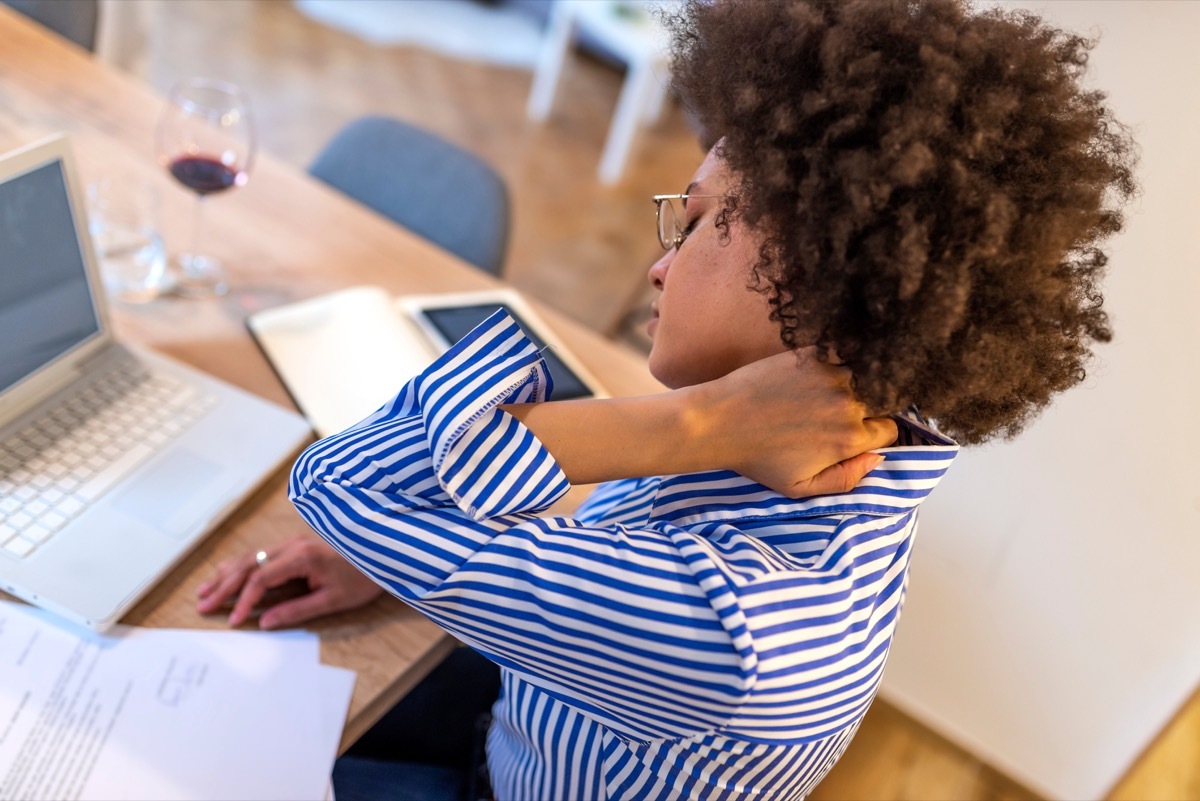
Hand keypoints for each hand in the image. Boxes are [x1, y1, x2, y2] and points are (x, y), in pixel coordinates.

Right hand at [196, 534, 382, 628]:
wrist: (383, 551)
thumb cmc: (362, 576)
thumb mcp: (332, 600)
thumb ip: (296, 610)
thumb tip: (264, 623)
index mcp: (302, 556)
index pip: (261, 578)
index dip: (243, 600)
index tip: (232, 620)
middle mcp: (293, 545)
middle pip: (249, 564)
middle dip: (224, 585)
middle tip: (203, 605)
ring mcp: (294, 542)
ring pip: (252, 557)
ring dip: (227, 574)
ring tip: (205, 591)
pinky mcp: (297, 544)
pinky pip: (262, 553)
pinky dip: (241, 565)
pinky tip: (226, 571)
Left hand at [696, 348, 898, 497]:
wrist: (719, 421)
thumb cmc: (757, 458)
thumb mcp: (800, 488)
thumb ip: (845, 480)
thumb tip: (876, 459)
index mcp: (848, 439)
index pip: (888, 431)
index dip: (875, 434)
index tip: (856, 434)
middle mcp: (847, 404)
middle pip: (881, 402)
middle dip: (869, 409)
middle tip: (837, 414)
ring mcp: (831, 375)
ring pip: (862, 376)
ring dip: (852, 384)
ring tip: (824, 394)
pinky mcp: (813, 355)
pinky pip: (841, 355)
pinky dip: (835, 364)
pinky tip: (814, 377)